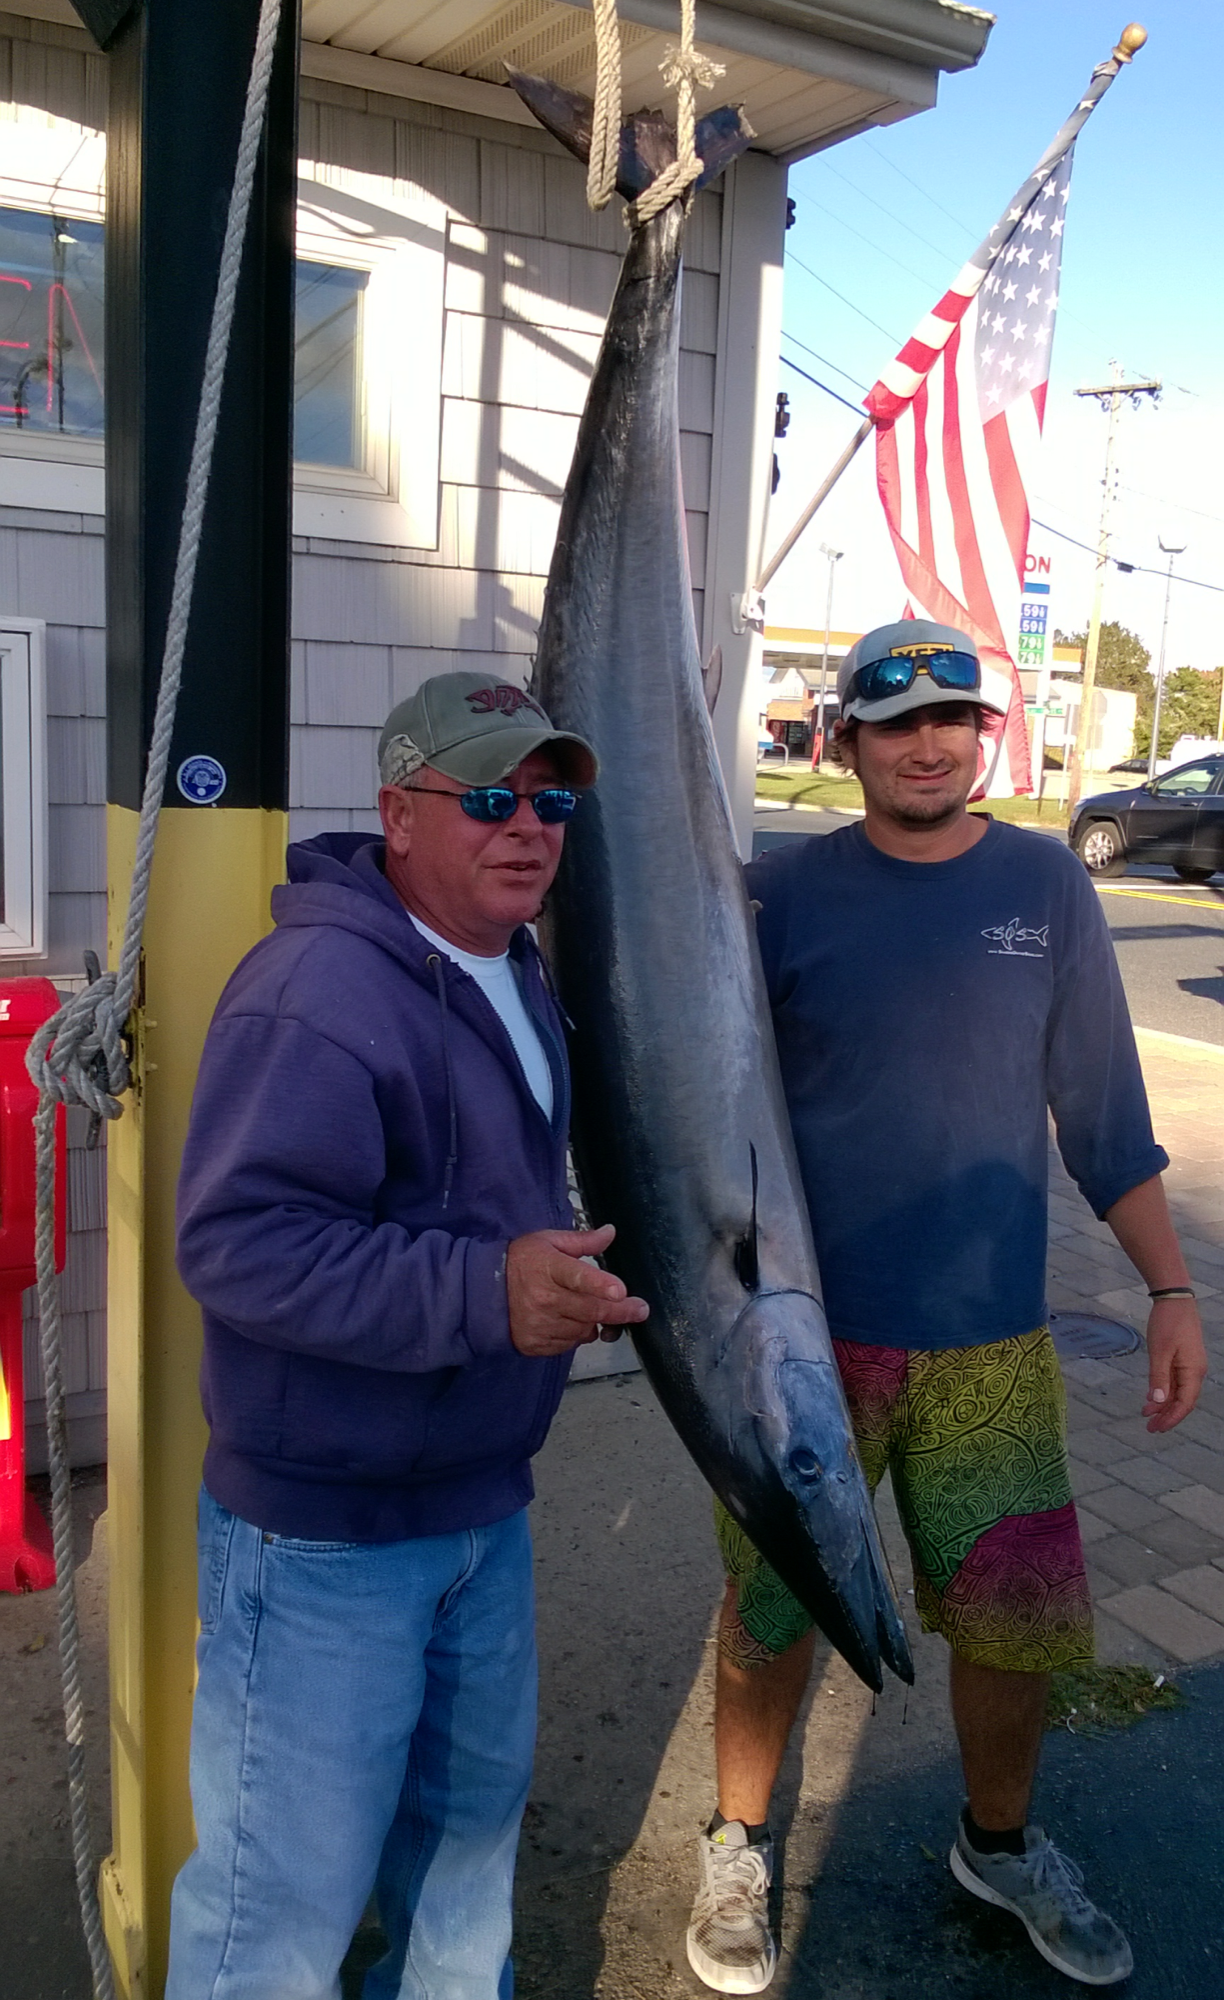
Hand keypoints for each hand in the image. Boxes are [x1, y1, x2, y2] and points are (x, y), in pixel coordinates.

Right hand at [506, 1223, 648, 1357]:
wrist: (483, 1291)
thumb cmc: (521, 1261)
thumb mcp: (549, 1242)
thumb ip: (583, 1241)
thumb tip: (611, 1232)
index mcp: (548, 1268)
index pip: (578, 1277)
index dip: (601, 1285)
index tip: (621, 1291)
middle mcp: (544, 1299)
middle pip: (590, 1310)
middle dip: (620, 1311)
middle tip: (640, 1310)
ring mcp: (539, 1324)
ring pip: (583, 1330)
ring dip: (594, 1322)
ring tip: (592, 1309)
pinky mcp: (535, 1344)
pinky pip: (569, 1345)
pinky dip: (577, 1335)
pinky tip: (571, 1321)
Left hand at [1143, 1296, 1207, 1431]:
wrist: (1174, 1299)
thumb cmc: (1168, 1323)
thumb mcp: (1160, 1352)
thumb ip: (1159, 1378)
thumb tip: (1158, 1402)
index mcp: (1193, 1372)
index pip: (1185, 1403)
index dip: (1172, 1418)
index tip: (1157, 1428)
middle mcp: (1194, 1371)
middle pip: (1182, 1401)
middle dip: (1166, 1415)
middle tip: (1150, 1428)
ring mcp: (1188, 1365)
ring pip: (1177, 1392)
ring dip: (1163, 1404)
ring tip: (1147, 1415)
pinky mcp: (1181, 1359)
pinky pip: (1174, 1381)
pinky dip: (1163, 1391)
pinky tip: (1150, 1398)